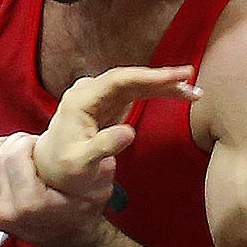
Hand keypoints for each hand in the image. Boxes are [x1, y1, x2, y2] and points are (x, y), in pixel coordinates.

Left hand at [0, 131, 95, 244]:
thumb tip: (122, 133)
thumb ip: (102, 160)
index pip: (14, 155)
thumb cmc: (83, 208)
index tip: (39, 144)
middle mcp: (5, 211)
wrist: (68, 237)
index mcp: (30, 205)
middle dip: (13, 143)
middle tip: (29, 147)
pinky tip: (0, 163)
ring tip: (17, 155)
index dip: (26, 141)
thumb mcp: (98, 186)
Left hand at [33, 65, 199, 202]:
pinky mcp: (108, 103)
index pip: (118, 81)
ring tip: (193, 92)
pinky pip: (136, 93)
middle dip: (161, 80)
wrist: (53, 170)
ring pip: (136, 85)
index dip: (147, 76)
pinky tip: (177, 94)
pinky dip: (156, 93)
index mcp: (80, 100)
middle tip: (191, 80)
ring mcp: (98, 96)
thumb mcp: (81, 165)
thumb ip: (102, 147)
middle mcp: (89, 92)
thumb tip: (128, 132)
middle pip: (130, 79)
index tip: (174, 77)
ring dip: (163, 87)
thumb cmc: (65, 169)